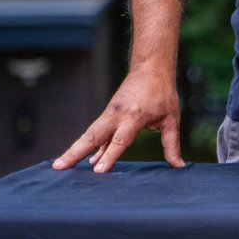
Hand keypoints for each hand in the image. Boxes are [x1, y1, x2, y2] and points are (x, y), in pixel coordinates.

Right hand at [52, 67, 185, 172]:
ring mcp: (110, 113)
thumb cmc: (163, 93)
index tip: (97, 170)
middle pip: (93, 136)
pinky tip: (82, 160)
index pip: (120, 140)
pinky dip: (87, 145)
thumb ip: (172, 143)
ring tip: (59, 165)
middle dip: (76, 152)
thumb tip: (179, 166)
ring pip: (89, 134)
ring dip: (74, 149)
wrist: (150, 67)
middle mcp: (117, 114)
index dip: (109, 156)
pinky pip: (95, 132)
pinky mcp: (108, 114)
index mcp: (135, 116)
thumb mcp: (172, 118)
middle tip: (59, 167)